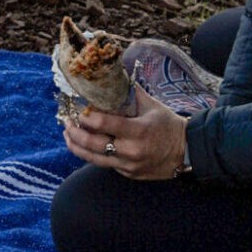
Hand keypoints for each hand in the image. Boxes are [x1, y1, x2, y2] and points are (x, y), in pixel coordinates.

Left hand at [62, 82, 188, 180]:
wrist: (185, 152)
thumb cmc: (168, 125)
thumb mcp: (152, 105)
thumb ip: (131, 93)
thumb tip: (113, 76)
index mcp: (137, 130)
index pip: (103, 124)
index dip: (86, 118)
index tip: (77, 110)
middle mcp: (131, 151)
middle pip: (93, 144)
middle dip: (74, 133)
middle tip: (65, 123)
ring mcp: (129, 166)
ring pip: (94, 159)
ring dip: (76, 147)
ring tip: (67, 136)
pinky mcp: (128, 174)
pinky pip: (105, 164)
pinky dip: (93, 155)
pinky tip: (84, 146)